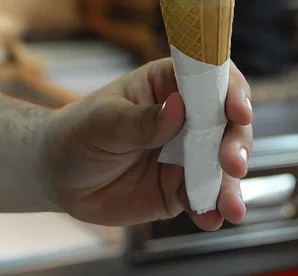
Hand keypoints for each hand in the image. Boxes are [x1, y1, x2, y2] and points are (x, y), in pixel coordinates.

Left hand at [42, 58, 252, 231]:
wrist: (59, 176)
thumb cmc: (79, 132)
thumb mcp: (105, 121)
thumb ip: (141, 120)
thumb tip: (179, 107)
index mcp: (168, 84)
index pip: (211, 78)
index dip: (232, 90)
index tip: (238, 111)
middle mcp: (186, 116)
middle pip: (227, 123)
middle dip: (237, 142)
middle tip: (231, 163)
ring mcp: (185, 153)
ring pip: (221, 164)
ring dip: (231, 183)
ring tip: (230, 205)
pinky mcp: (179, 187)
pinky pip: (204, 197)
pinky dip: (212, 209)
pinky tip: (212, 219)